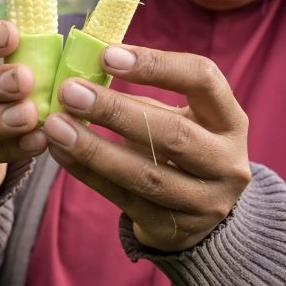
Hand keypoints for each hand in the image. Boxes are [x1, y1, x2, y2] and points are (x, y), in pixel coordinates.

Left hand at [44, 44, 250, 251]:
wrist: (202, 213)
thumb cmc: (182, 146)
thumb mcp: (180, 116)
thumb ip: (141, 96)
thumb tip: (83, 72)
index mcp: (230, 120)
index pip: (203, 79)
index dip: (156, 65)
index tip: (106, 55)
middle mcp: (227, 163)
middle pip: (172, 134)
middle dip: (115, 111)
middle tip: (69, 92)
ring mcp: (205, 202)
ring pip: (145, 174)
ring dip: (94, 148)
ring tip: (55, 126)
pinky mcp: (175, 230)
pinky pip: (124, 199)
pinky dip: (88, 174)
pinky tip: (60, 153)